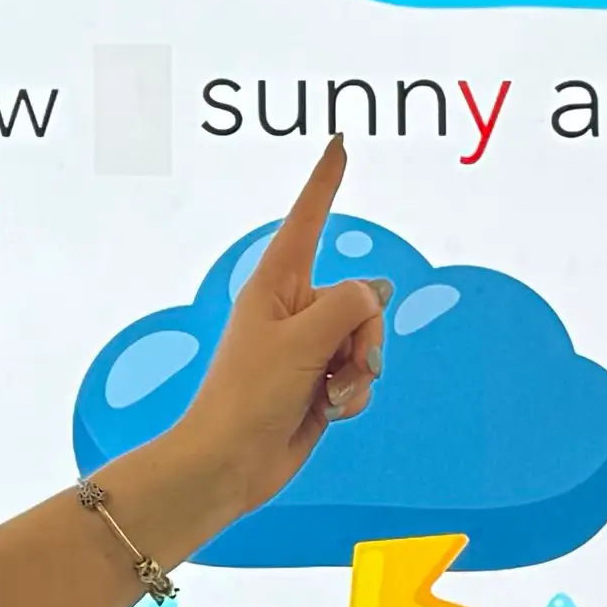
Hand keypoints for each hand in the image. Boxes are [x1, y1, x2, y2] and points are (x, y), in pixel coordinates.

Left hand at [118, 136, 395, 555]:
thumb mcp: (302, 339)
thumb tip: (374, 293)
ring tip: (327, 395)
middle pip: (361, 297)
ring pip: (368, 340)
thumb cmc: (249, 396)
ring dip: (360, 372)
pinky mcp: (320, 381)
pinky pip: (363, 376)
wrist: (231, 464)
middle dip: (365, 335)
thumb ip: (349, 305)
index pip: (308, 220)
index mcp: (276, 284)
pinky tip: (327, 412)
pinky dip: (354, 396)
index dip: (325, 182)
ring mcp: (308, 347)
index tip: (339, 143)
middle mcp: (293, 309)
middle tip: (337, 366)